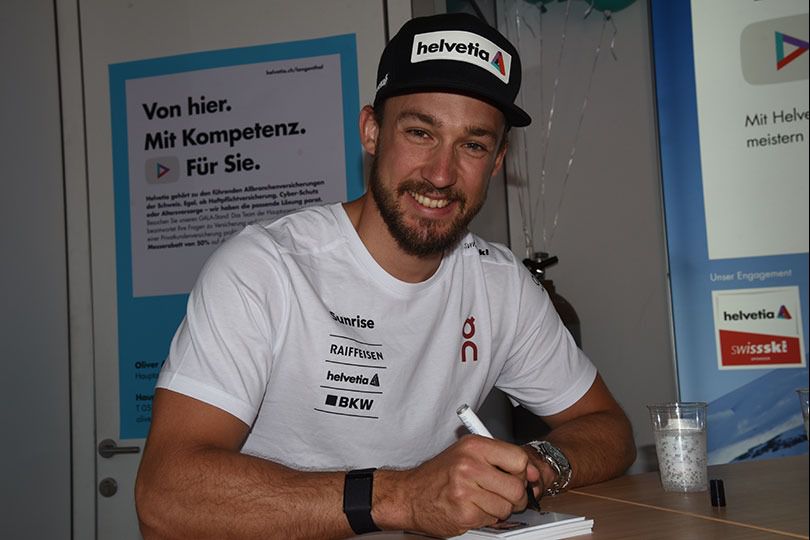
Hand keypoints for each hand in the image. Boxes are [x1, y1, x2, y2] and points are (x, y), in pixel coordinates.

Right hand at [393, 435, 540, 536]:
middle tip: (503, 495)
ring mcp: (466, 489)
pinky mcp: (464, 512)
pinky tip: (472, 509)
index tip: (521, 478)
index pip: (518, 458)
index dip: (523, 472)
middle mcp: (469, 465)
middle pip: (516, 486)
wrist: (408, 496)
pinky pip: (492, 519)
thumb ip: (498, 459)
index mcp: (473, 446)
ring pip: (507, 506)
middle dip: (515, 496)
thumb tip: (531, 472)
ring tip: (482, 501)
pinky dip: (486, 518)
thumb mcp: (466, 455)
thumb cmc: (438, 476)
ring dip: (499, 509)